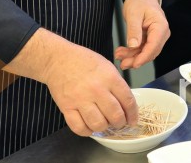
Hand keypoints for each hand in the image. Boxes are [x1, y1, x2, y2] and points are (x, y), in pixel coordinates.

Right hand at [4, 29, 136, 136]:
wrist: (57, 59)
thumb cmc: (83, 61)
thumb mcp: (106, 66)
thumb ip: (117, 84)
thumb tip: (125, 104)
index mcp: (109, 77)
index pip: (128, 101)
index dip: (133, 114)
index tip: (133, 120)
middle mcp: (96, 89)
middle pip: (115, 116)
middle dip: (120, 123)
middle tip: (119, 122)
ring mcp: (80, 100)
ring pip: (99, 125)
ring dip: (104, 127)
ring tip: (104, 123)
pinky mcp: (67, 107)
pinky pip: (79, 128)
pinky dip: (87, 131)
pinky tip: (89, 126)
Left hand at [114, 0, 169, 69]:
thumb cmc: (139, 0)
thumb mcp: (133, 14)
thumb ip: (134, 30)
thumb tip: (133, 45)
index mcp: (160, 27)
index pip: (154, 46)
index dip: (143, 57)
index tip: (134, 64)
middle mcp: (162, 33)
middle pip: (150, 52)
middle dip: (136, 59)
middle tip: (122, 63)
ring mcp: (157, 36)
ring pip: (146, 52)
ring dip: (133, 56)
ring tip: (119, 56)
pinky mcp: (151, 37)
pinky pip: (143, 47)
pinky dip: (133, 51)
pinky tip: (123, 52)